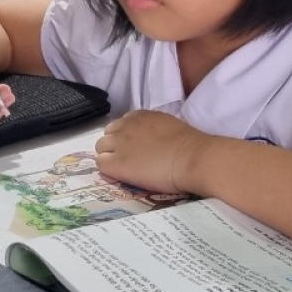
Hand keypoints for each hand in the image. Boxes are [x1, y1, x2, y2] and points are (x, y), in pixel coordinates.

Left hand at [94, 110, 211, 194]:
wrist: (190, 158)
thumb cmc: (189, 144)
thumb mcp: (168, 126)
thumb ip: (154, 129)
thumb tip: (153, 139)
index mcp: (140, 116)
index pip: (122, 123)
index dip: (126, 136)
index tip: (135, 147)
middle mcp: (126, 126)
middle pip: (108, 134)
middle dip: (115, 145)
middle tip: (128, 159)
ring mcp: (119, 144)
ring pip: (101, 148)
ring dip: (109, 156)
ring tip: (124, 168)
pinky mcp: (115, 163)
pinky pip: (101, 164)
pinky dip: (108, 169)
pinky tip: (121, 175)